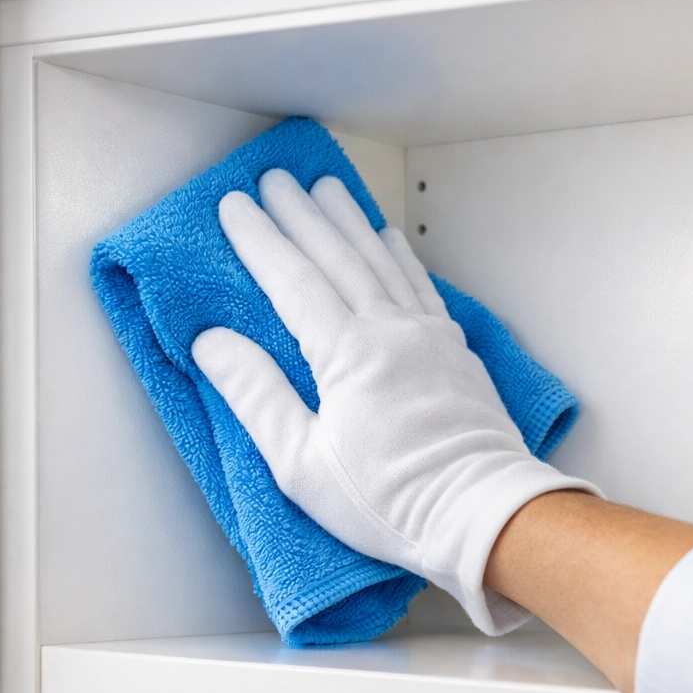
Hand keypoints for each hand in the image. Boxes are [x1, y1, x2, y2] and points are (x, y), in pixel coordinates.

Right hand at [192, 170, 594, 633]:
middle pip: (338, 258)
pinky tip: (390, 238)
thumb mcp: (302, 464)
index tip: (235, 205)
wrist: (479, 513)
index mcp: (348, 355)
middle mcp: (391, 331)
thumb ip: (257, 396)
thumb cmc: (387, 500)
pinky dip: (402, 256)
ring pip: (382, 262)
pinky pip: (422, 286)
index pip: (294, 281)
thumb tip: (213, 341)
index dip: (260, 241)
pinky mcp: (455, 351)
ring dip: (350, 222)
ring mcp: (429, 337)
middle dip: (301, 216)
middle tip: (274, 179)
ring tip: (327, 189)